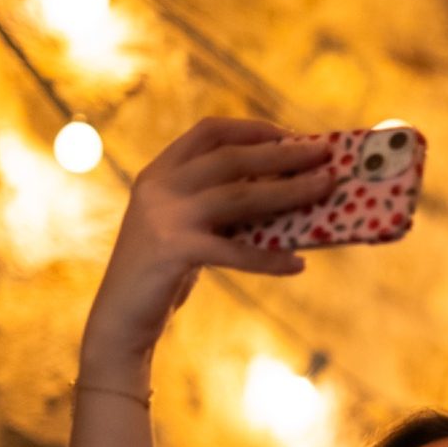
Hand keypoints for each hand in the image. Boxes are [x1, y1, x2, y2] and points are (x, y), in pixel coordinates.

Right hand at [80, 117, 333, 379]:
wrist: (120, 317)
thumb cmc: (165, 271)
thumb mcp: (189, 226)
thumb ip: (222, 206)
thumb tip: (291, 191)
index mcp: (160, 172)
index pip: (209, 132)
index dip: (253, 129)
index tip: (292, 135)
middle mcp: (159, 186)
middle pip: (231, 158)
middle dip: (283, 154)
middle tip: (325, 155)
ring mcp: (163, 217)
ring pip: (240, 197)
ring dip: (289, 192)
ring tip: (327, 189)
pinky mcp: (173, 252)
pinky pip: (235, 252)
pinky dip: (270, 258)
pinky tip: (298, 264)